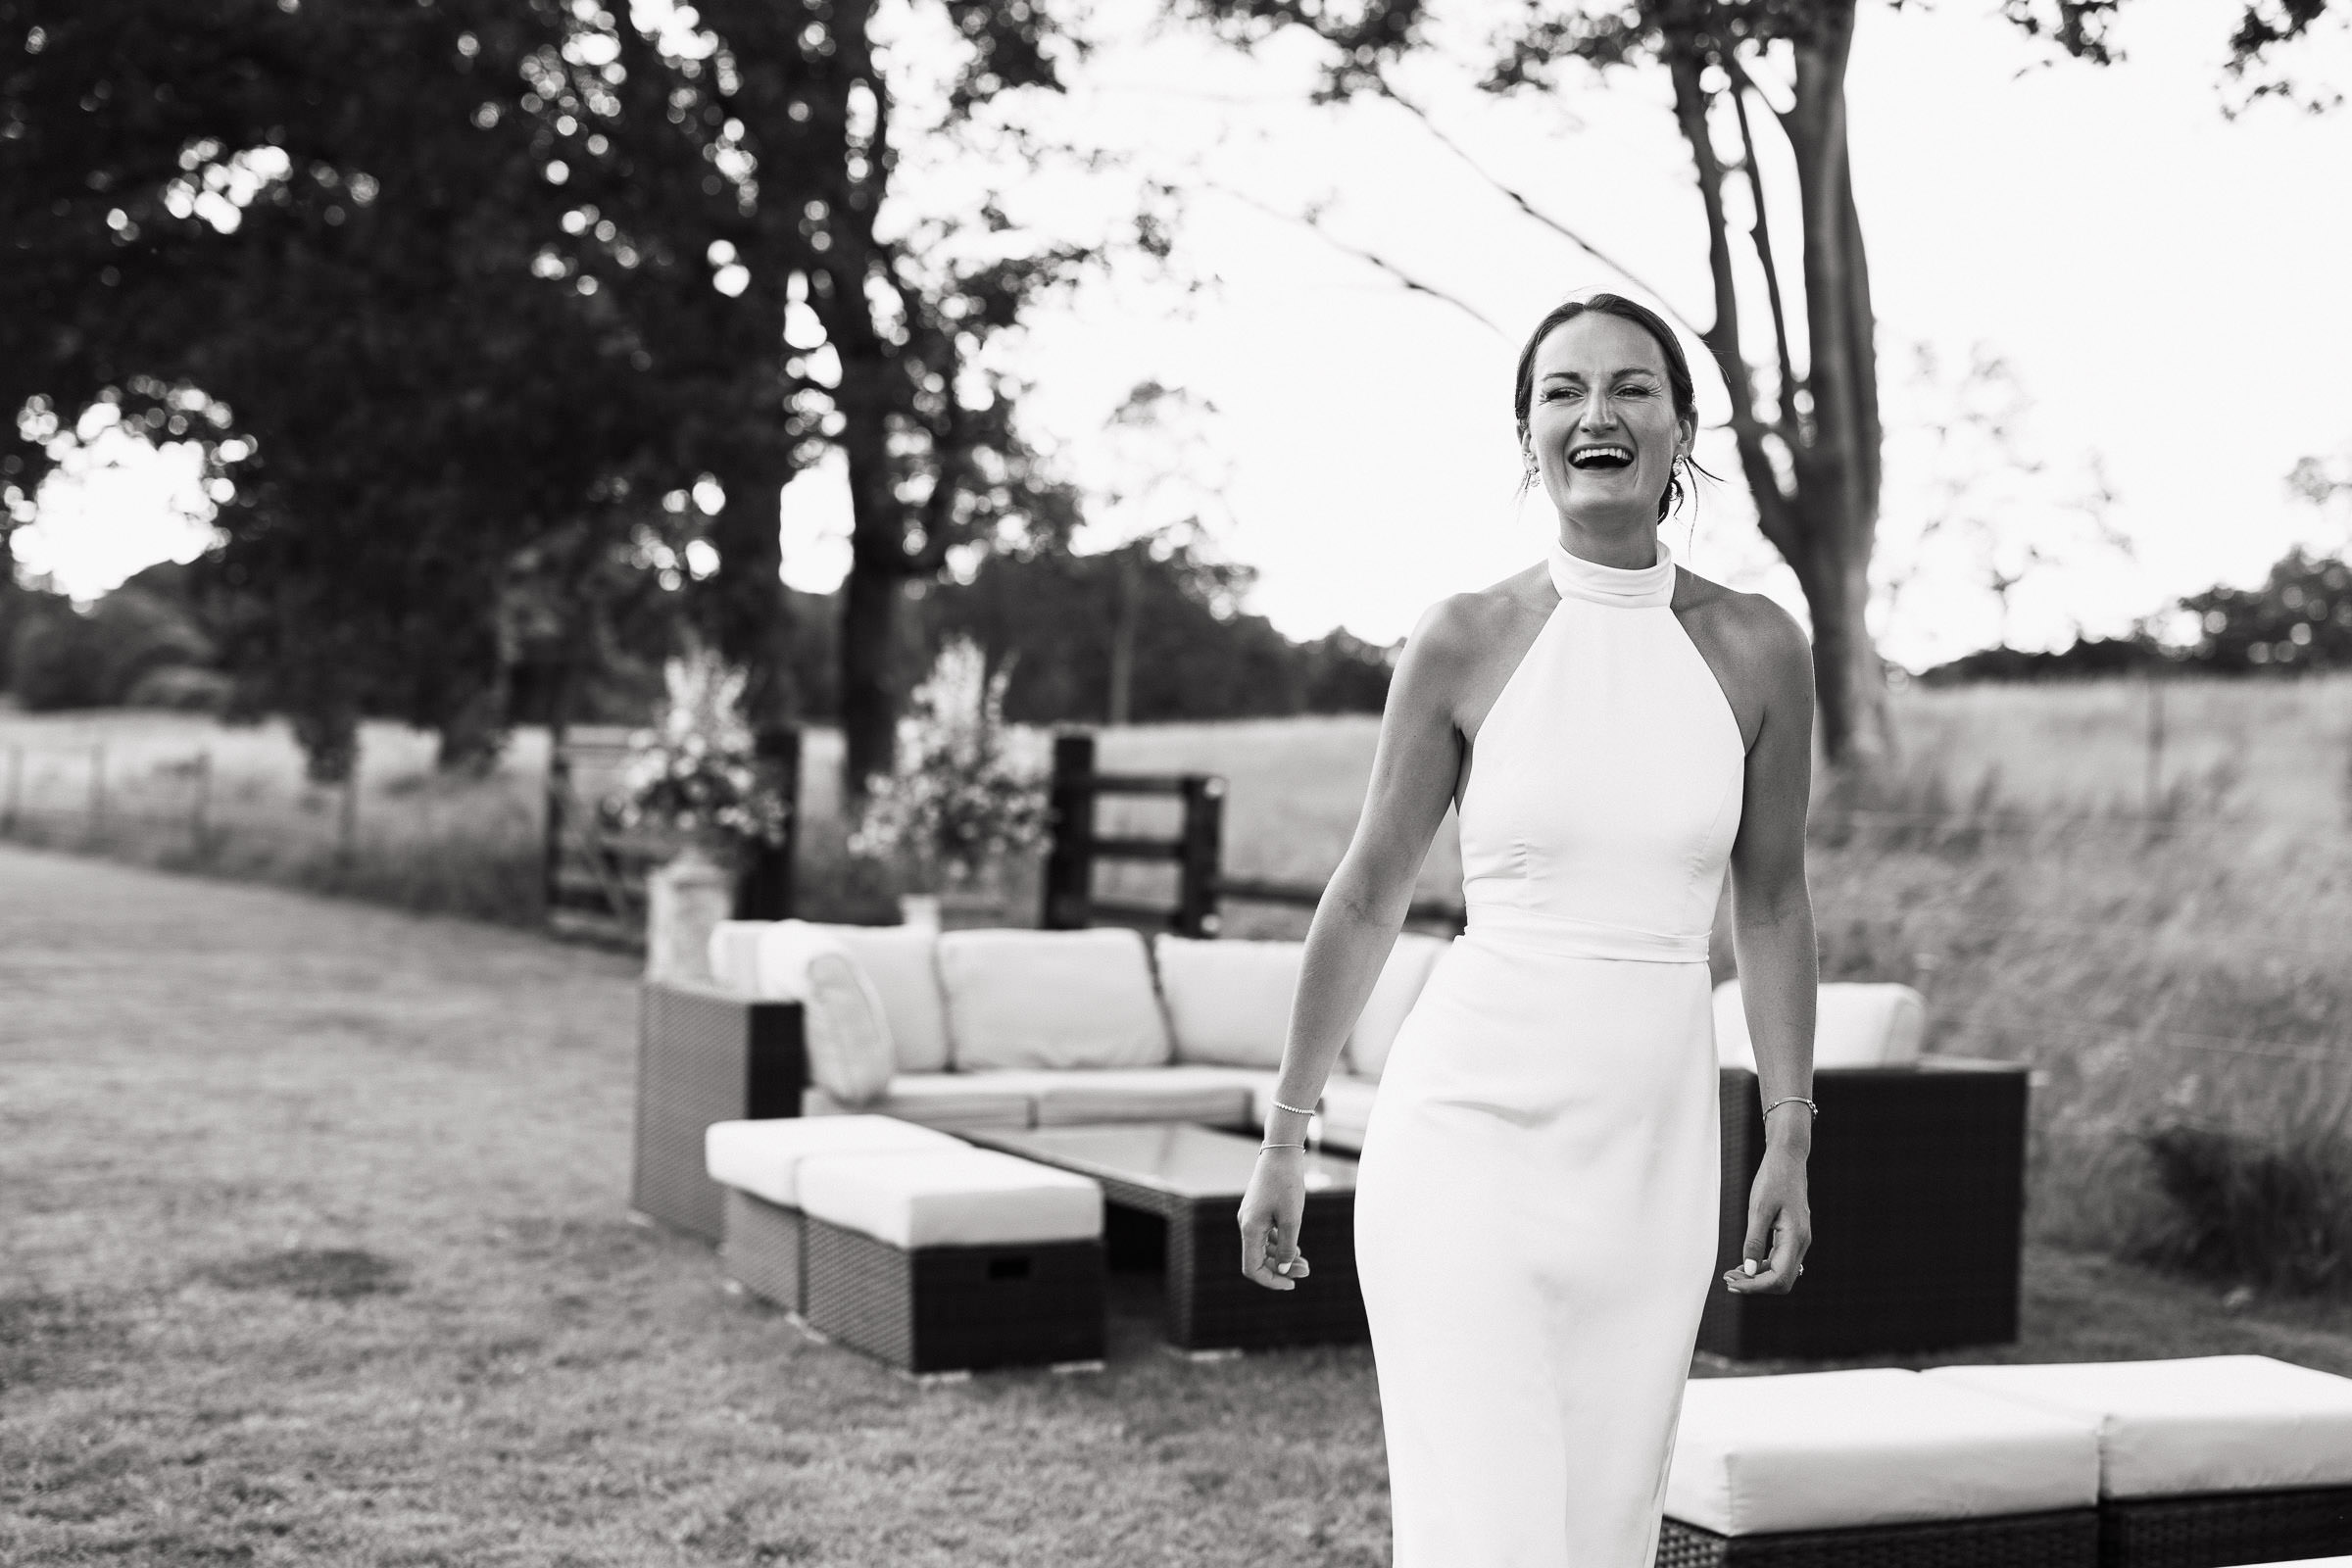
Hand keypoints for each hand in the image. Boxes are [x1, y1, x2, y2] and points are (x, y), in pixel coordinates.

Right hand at [1236, 1147, 1311, 1291]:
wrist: (1281, 1154)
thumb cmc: (1286, 1184)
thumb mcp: (1292, 1219)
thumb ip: (1286, 1246)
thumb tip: (1283, 1269)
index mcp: (1250, 1229)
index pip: (1253, 1268)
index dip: (1271, 1280)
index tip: (1292, 1284)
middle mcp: (1246, 1225)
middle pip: (1259, 1260)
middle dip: (1282, 1269)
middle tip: (1307, 1271)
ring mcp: (1251, 1217)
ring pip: (1263, 1249)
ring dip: (1282, 1258)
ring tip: (1305, 1261)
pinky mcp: (1258, 1211)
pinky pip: (1266, 1236)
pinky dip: (1279, 1245)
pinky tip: (1296, 1247)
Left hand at [1723, 1148, 1810, 1294]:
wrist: (1788, 1160)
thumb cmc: (1773, 1179)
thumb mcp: (1758, 1208)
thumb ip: (1754, 1241)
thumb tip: (1750, 1270)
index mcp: (1796, 1237)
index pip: (1779, 1278)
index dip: (1755, 1286)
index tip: (1732, 1282)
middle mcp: (1802, 1243)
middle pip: (1782, 1281)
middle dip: (1756, 1285)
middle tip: (1729, 1279)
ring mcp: (1800, 1240)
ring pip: (1781, 1273)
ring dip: (1758, 1277)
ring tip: (1733, 1273)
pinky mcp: (1794, 1236)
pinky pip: (1780, 1260)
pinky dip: (1763, 1267)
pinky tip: (1745, 1263)